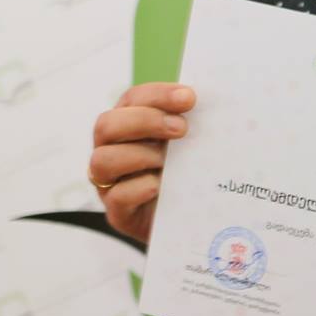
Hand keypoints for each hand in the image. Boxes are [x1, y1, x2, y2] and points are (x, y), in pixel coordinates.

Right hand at [87, 82, 195, 243]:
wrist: (189, 220)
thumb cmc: (186, 175)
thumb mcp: (188, 145)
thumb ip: (190, 124)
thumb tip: (212, 105)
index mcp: (128, 125)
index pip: (132, 99)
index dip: (158, 95)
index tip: (189, 98)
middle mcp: (110, 150)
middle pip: (106, 125)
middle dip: (145, 121)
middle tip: (181, 128)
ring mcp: (109, 183)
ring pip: (102, 160)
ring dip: (139, 155)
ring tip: (168, 161)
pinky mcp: (118, 213)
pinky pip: (116, 197)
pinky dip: (139, 188)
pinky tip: (160, 186)